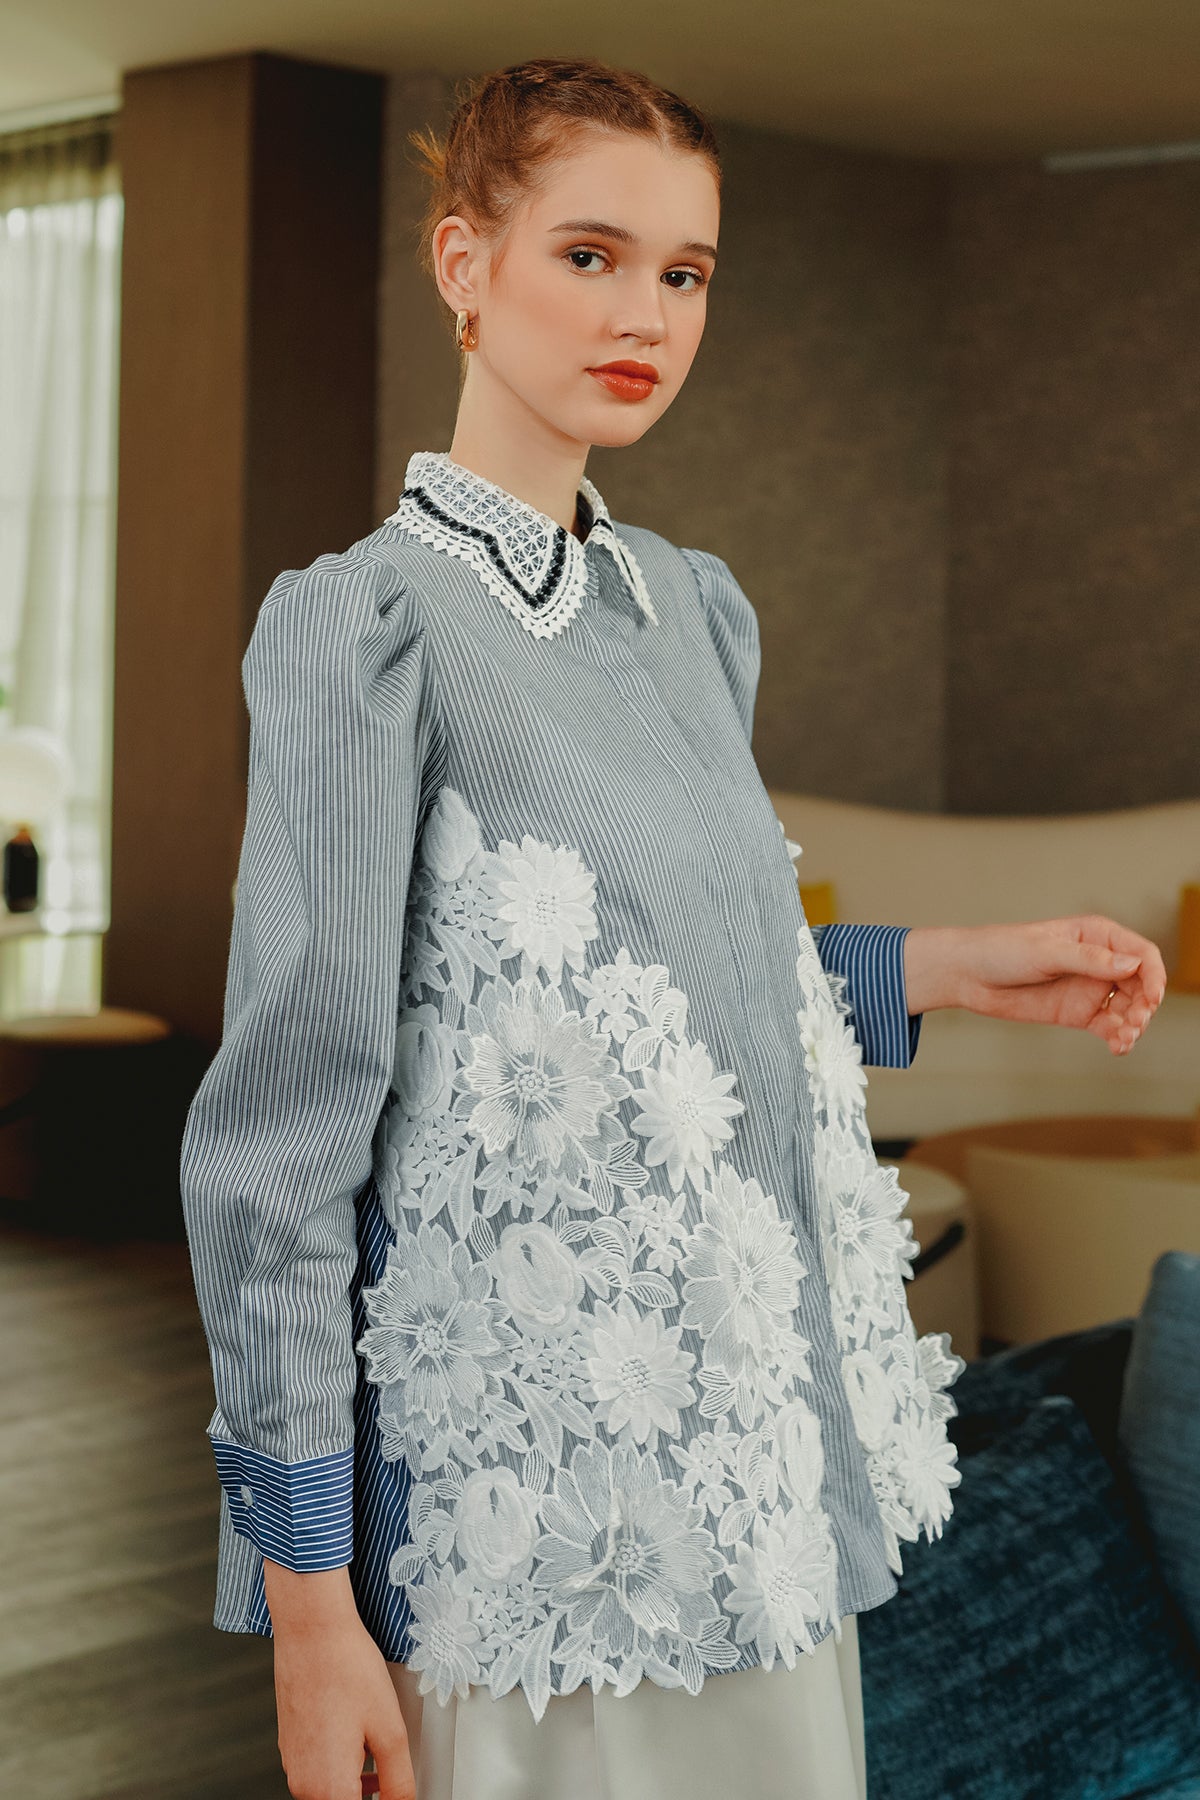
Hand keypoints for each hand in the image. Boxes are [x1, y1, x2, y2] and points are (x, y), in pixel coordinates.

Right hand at [264, 1562, 414, 1799]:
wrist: (312, 1630)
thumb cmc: (346, 1669)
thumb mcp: (390, 1731)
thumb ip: (399, 1782)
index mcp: (328, 1788)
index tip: (393, 1793)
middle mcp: (303, 1784)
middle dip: (369, 1795)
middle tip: (389, 1776)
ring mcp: (293, 1764)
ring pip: (330, 1791)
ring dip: (356, 1784)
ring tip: (377, 1754)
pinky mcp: (290, 1745)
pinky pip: (318, 1771)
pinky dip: (340, 1765)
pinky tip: (357, 1736)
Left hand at [904, 916, 1166, 1054]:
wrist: (968, 975)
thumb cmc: (1003, 950)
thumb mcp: (1046, 952)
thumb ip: (1088, 960)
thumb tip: (1133, 964)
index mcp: (1097, 935)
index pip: (1141, 954)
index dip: (1154, 975)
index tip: (1153, 997)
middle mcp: (1099, 962)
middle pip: (1140, 985)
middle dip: (1144, 1005)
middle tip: (1134, 1023)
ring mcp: (1090, 988)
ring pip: (1128, 1008)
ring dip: (1134, 1025)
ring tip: (1124, 1038)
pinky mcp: (1078, 1013)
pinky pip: (1108, 1026)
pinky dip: (1118, 1038)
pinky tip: (1118, 1047)